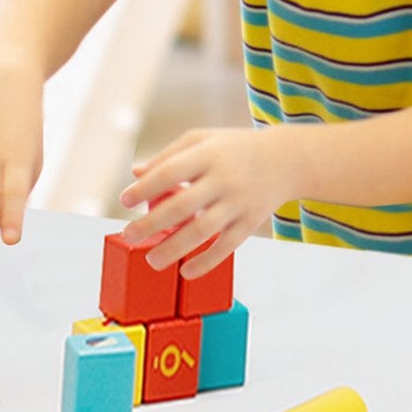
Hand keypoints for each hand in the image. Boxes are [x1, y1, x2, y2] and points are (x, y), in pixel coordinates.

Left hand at [118, 128, 289, 274]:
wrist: (286, 160)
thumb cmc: (233, 149)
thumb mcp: (202, 140)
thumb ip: (168, 156)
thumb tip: (135, 174)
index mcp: (207, 155)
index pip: (169, 172)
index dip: (145, 188)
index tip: (125, 201)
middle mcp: (223, 179)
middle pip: (182, 205)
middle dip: (151, 223)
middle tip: (129, 235)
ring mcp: (238, 203)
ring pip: (203, 231)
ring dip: (174, 249)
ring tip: (152, 261)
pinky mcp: (250, 223)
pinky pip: (226, 247)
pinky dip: (206, 262)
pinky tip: (185, 271)